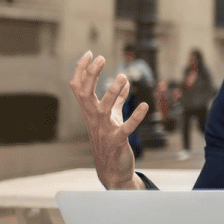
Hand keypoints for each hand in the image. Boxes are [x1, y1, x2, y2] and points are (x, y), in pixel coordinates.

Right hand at [69, 51, 147, 189]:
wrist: (113, 170)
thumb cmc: (111, 140)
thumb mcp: (112, 117)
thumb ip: (117, 100)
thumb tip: (125, 82)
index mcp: (90, 112)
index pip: (78, 87)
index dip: (81, 70)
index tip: (89, 53)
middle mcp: (93, 119)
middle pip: (85, 94)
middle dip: (91, 75)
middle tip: (100, 58)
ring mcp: (104, 131)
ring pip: (103, 109)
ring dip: (112, 92)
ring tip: (123, 77)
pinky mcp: (118, 142)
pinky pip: (126, 128)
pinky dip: (135, 117)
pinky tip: (144, 106)